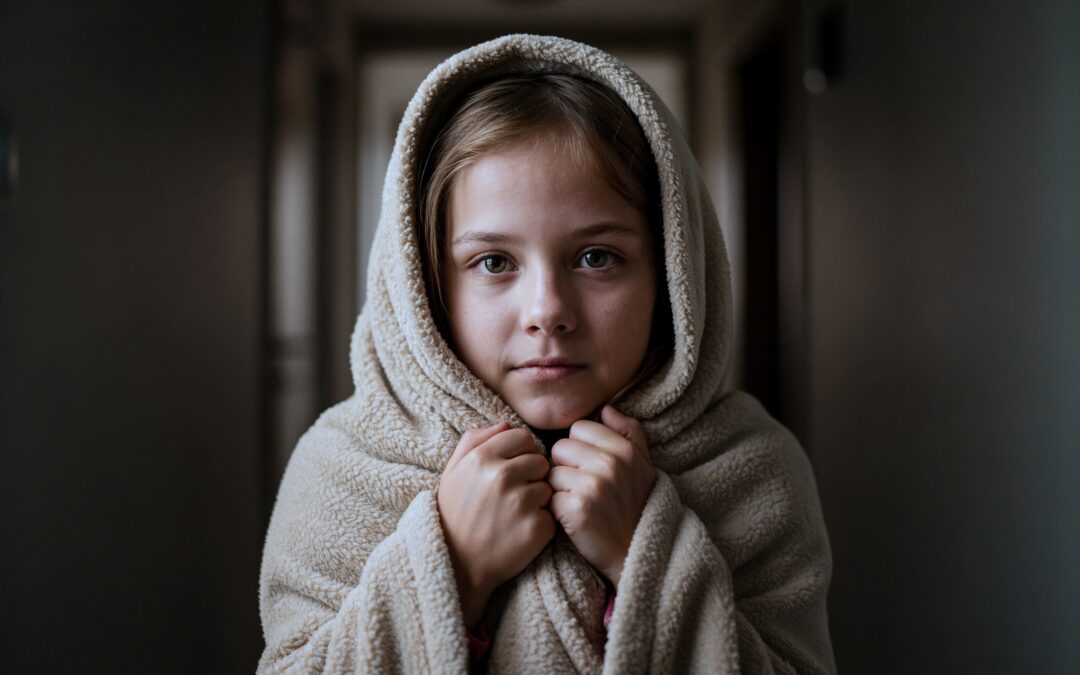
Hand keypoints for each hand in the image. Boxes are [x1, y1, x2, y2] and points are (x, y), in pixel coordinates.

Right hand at [437, 422, 554, 627]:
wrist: (457, 566)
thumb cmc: (455, 515)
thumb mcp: (452, 473)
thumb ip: (473, 440)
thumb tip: (505, 423)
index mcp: (481, 458)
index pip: (522, 436)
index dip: (520, 453)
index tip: (511, 471)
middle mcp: (502, 476)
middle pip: (540, 460)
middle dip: (531, 476)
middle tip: (513, 497)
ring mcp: (521, 503)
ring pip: (548, 486)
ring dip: (537, 500)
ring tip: (515, 515)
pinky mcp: (537, 527)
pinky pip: (553, 513)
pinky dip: (542, 523)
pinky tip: (521, 532)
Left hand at [548, 405, 655, 585]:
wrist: (635, 553)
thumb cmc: (636, 505)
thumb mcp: (643, 465)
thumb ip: (629, 431)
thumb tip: (606, 408)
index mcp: (625, 450)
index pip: (579, 427)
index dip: (579, 447)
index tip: (589, 466)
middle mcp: (610, 464)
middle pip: (560, 447)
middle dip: (565, 466)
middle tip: (582, 487)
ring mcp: (593, 487)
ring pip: (552, 471)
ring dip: (558, 488)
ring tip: (578, 502)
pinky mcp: (576, 510)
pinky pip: (549, 495)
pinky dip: (555, 508)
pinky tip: (572, 517)